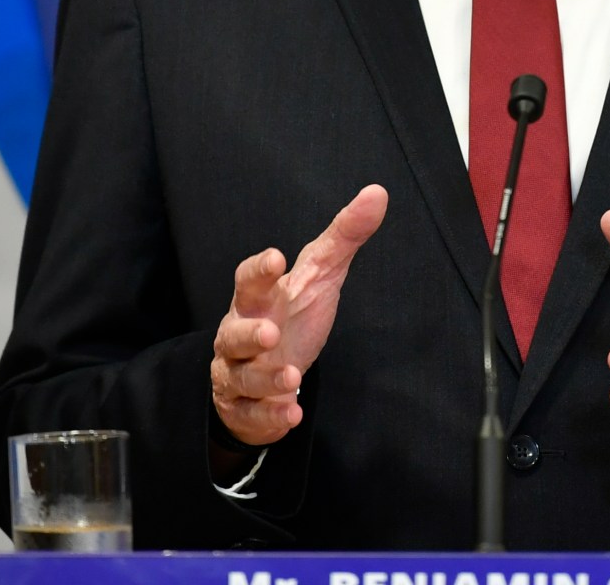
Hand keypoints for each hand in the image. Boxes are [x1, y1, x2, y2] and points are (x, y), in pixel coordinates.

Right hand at [210, 184, 388, 446]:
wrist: (268, 371)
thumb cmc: (292, 315)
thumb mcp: (321, 276)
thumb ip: (344, 237)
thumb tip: (378, 193)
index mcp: (258, 299)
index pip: (249, 279)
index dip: (259, 269)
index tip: (275, 258)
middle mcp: (238, 334)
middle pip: (232, 332)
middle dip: (248, 333)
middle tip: (270, 332)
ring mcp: (237, 372)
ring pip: (240, 376)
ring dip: (265, 378)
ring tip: (291, 379)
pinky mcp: (242, 407)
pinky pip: (249, 413)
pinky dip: (269, 416)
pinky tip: (291, 414)